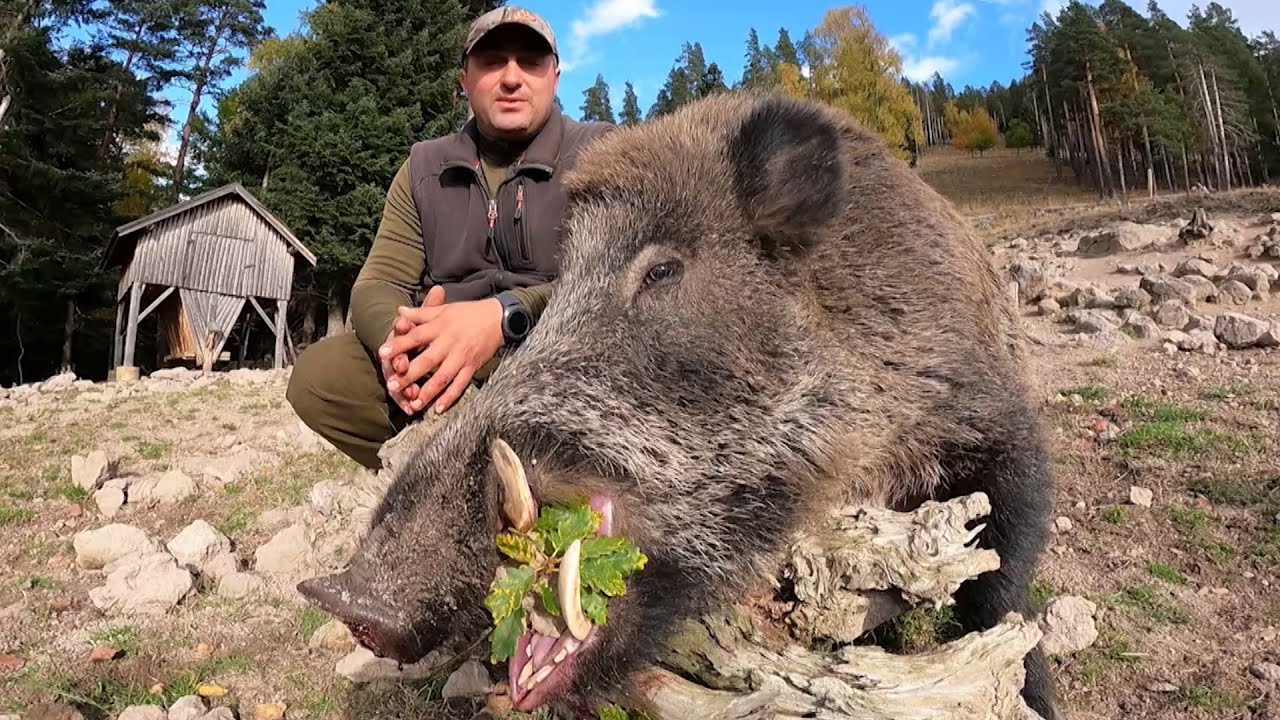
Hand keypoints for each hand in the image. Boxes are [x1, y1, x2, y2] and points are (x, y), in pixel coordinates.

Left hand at [379, 286, 504, 415]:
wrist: (499, 318)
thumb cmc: (469, 312)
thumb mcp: (444, 309)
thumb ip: (420, 313)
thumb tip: (399, 311)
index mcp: (440, 326)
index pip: (415, 336)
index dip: (398, 345)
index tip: (382, 353)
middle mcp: (450, 343)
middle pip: (426, 361)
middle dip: (409, 374)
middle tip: (392, 386)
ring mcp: (462, 357)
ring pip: (442, 377)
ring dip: (427, 392)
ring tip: (413, 404)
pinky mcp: (472, 367)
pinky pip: (460, 385)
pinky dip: (450, 397)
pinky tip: (438, 409)